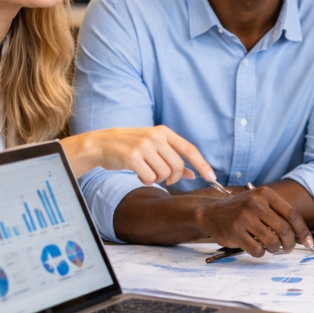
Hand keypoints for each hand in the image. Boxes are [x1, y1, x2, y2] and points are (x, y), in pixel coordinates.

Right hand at [66, 126, 214, 185]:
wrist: (101, 144)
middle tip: (164, 178)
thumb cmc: (130, 146)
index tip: (212, 177)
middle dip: (173, 177)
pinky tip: (138, 173)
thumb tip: (194, 173)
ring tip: (146, 171)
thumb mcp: (154, 146)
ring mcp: (143, 146)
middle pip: (178, 166)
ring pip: (164, 174)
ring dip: (157, 178)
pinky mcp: (132, 157)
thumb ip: (173, 157)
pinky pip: (149, 178)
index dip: (202, 164)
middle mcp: (155, 137)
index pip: (190, 149)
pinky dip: (146, 180)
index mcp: (164, 132)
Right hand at [196, 186, 313, 256]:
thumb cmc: (240, 210)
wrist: (211, 212)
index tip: (309, 242)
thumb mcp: (259, 203)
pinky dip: (261, 253)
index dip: (303, 231)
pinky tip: (256, 248)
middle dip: (290, 243)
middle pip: (284, 229)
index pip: (292, 214)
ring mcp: (244, 217)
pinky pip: (257, 250)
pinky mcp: (235, 232)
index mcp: (265, 194)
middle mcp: (255, 203)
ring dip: (275, 249)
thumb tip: (300, 236)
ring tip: (271, 247)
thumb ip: (278, 214)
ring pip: (272, 242)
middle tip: (289, 248)